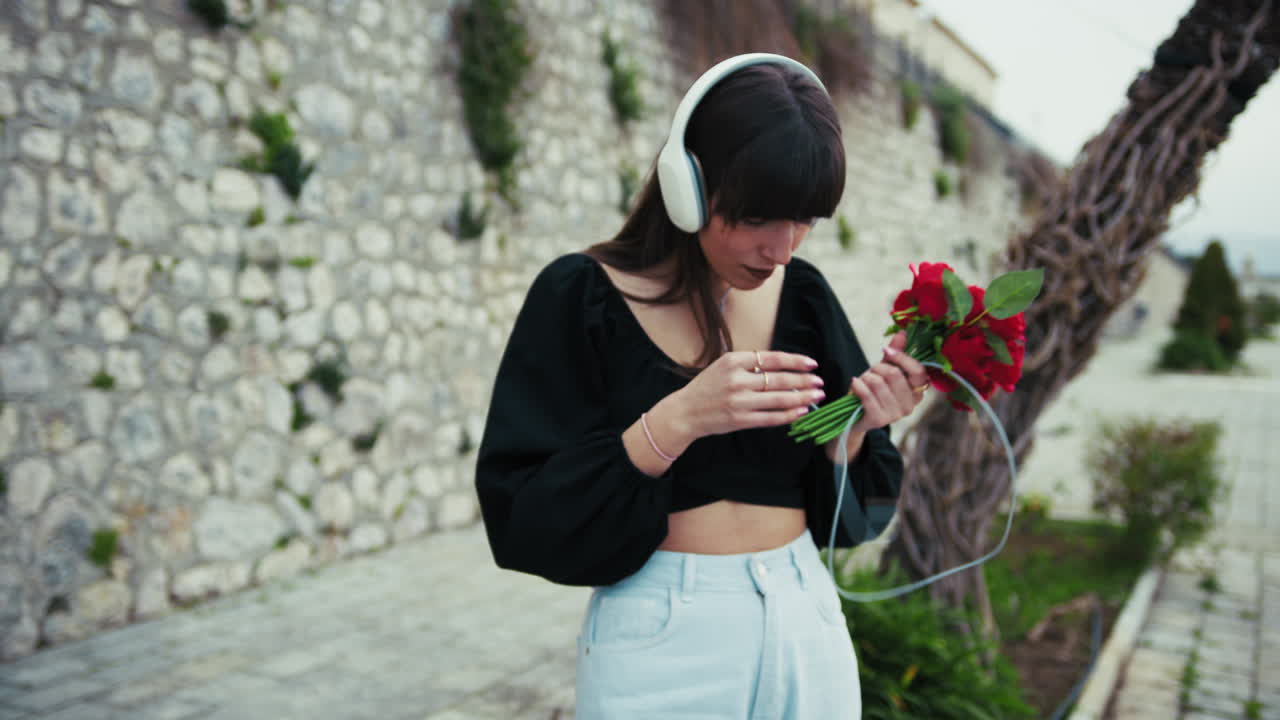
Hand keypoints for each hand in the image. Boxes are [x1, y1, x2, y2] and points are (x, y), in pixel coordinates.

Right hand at [661, 350, 826, 442]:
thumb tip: (783, 366)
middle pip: (779, 379)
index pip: (772, 358)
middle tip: (820, 382)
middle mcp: (737, 379)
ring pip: (778, 399)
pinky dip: (789, 415)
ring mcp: (739, 401)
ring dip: (802, 397)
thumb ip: (749, 364)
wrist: (685, 412)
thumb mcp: (723, 366)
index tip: (811, 364)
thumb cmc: (706, 387)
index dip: (795, 361)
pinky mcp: (740, 420)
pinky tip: (801, 412)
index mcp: (734, 361)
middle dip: (804, 381)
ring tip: (816, 396)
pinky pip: (771, 417)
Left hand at [848, 330, 928, 433]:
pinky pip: (867, 395)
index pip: (918, 371)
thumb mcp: (885, 369)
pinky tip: (855, 383)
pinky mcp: (879, 420)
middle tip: (871, 372)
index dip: (902, 358)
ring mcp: (895, 415)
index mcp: (918, 391)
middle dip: (877, 368)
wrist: (856, 414)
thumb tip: (902, 333)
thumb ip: (895, 352)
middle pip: (895, 374)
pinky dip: (858, 385)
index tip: (886, 351)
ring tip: (863, 381)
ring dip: (866, 377)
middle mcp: (911, 405)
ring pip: (878, 383)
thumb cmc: (874, 390)